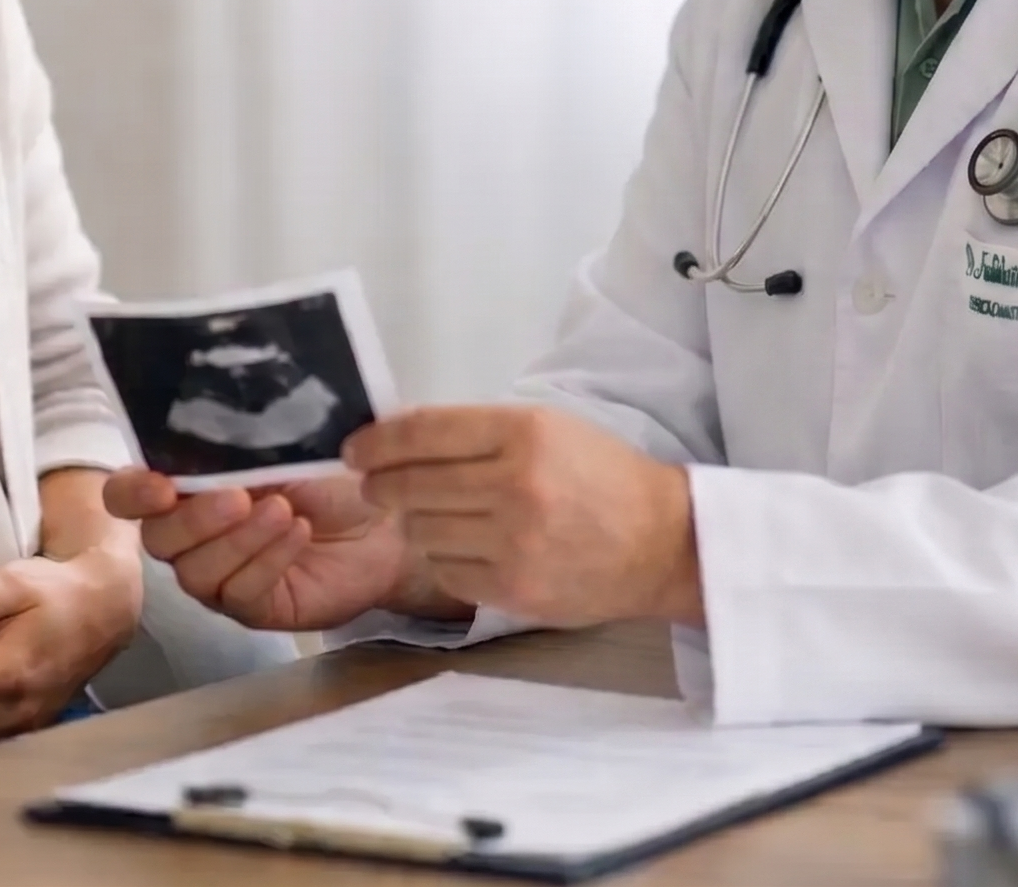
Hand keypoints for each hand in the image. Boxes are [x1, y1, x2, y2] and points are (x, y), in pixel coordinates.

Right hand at [103, 466, 431, 631]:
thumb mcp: (281, 447)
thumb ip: (237, 443)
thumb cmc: (331, 478)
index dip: (132, 493)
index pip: (128, 496)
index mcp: (187, 488)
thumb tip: (210, 425)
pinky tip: (297, 534)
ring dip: (238, 540)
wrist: (386, 520)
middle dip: (194, 519)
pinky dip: (267, 560)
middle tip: (239, 497)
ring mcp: (220, 576)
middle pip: (158, 539)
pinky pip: (239, 593)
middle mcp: (193, 536)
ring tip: (284, 512)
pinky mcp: (254, 607)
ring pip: (194, 572)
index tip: (160, 485)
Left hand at [346, 405, 699, 628]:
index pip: (422, 432)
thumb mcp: (546, 428)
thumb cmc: (600, 476)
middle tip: (374, 486)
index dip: (376, 441)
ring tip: (430, 515)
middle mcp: (516, 485)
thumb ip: (475, 432)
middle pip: (409, 484)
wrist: (662, 543)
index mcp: (523, 432)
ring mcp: (514, 543)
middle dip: (381, 484)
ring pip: (420, 530)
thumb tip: (396, 436)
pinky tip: (462, 545)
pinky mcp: (514, 589)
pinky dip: (443, 557)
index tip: (355, 450)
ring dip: (413, 522)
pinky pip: (445, 570)